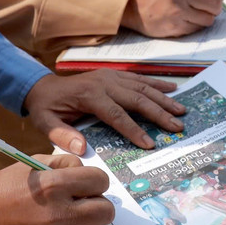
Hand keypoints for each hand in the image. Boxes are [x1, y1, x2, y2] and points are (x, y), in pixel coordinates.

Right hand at [0, 153, 113, 224]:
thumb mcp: (30, 164)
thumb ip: (61, 164)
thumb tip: (84, 170)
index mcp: (53, 184)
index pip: (99, 180)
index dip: (97, 180)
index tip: (88, 181)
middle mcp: (57, 212)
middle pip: (106, 211)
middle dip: (100, 203)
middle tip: (87, 199)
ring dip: (90, 221)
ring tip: (73, 213)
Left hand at [25, 70, 185, 153]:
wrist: (43, 86)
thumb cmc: (47, 108)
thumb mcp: (45, 123)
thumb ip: (62, 135)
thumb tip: (82, 149)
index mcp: (89, 96)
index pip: (116, 115)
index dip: (134, 130)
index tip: (150, 144)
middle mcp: (104, 83)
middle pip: (136, 99)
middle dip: (159, 114)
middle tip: (177, 127)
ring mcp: (111, 77)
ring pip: (142, 87)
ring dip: (164, 99)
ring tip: (182, 111)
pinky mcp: (115, 75)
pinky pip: (139, 79)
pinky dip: (158, 83)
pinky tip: (174, 88)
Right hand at [122, 0, 225, 37]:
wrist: (134, 4)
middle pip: (217, 4)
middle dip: (213, 7)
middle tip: (202, 5)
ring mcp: (177, 9)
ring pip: (209, 19)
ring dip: (203, 17)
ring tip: (191, 12)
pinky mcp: (174, 25)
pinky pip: (197, 29)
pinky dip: (193, 25)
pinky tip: (182, 18)